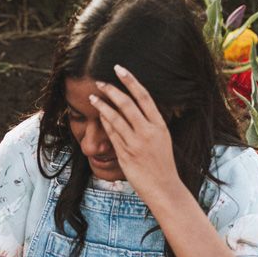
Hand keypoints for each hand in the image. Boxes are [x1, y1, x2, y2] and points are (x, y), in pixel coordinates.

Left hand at [89, 65, 181, 199]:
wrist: (164, 187)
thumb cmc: (162, 163)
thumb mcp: (162, 139)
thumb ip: (150, 124)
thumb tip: (136, 108)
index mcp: (159, 125)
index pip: (144, 96)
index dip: (130, 80)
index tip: (119, 69)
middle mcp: (148, 132)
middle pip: (127, 104)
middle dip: (111, 90)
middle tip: (100, 82)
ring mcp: (136, 143)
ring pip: (115, 118)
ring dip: (102, 105)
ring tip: (93, 97)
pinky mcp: (125, 154)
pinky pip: (112, 134)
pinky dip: (105, 122)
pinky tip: (99, 115)